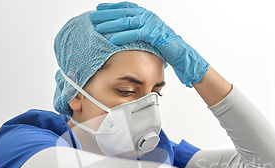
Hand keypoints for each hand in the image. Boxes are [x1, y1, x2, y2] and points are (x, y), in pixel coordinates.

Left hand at [89, 2, 208, 86]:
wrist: (181, 53)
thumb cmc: (165, 47)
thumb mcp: (149, 36)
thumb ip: (138, 31)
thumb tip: (124, 32)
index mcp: (146, 15)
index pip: (126, 7)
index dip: (112, 7)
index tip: (99, 9)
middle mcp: (148, 16)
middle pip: (124, 13)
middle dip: (107, 15)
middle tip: (93, 17)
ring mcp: (151, 24)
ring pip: (127, 22)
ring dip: (111, 25)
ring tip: (98, 28)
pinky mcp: (154, 34)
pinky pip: (135, 34)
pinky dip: (123, 37)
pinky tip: (112, 40)